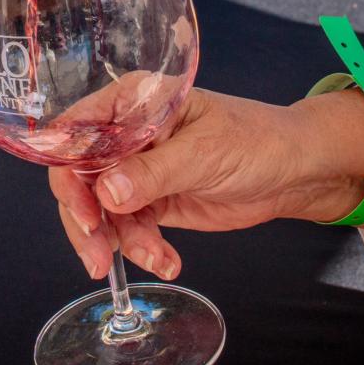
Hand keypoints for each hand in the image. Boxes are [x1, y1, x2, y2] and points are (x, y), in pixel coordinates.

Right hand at [49, 90, 309, 279]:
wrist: (294, 173)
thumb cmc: (256, 141)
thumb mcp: (203, 153)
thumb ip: (153, 172)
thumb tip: (106, 192)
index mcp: (132, 103)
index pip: (77, 133)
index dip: (68, 172)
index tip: (83, 212)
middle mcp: (125, 135)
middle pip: (79, 178)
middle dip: (87, 221)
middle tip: (99, 256)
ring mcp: (135, 170)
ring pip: (100, 211)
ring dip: (120, 242)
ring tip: (157, 258)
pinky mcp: (150, 201)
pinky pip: (128, 229)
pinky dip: (143, 250)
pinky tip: (168, 261)